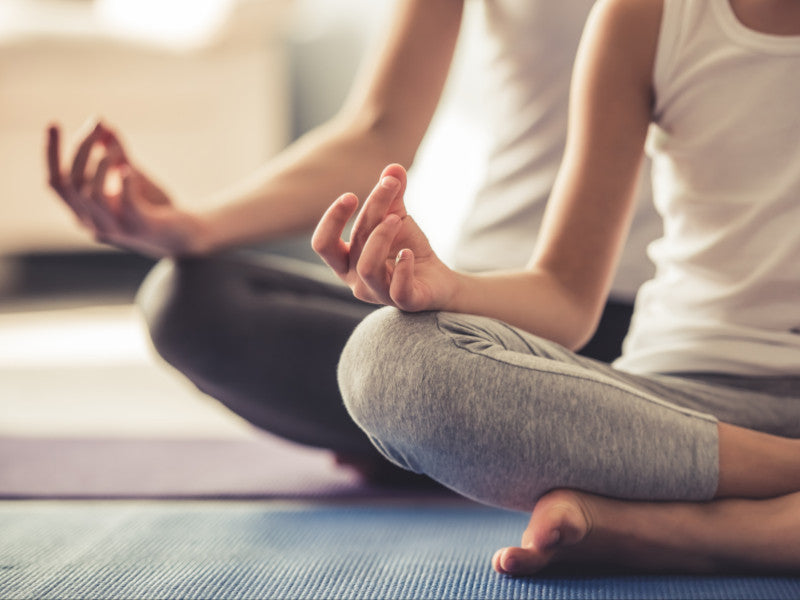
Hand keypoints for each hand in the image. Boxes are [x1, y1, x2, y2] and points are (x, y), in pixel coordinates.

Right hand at [46, 120, 207, 256]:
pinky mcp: (140, 228)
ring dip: (101, 164)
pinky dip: (125, 182)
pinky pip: (125, 204)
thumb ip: (116, 154)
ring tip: (116, 148)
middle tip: (98, 125)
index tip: (54, 123)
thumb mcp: (133, 176)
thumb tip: (103, 125)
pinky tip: (130, 169)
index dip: (51, 153)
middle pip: (71, 183)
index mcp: (84, 212)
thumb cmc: (156, 206)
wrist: (188, 235)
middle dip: (82, 148)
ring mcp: (116, 229)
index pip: (56, 183)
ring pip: (91, 194)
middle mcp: (93, 224)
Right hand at [312, 164, 456, 311]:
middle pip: (351, 245)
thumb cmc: (407, 249)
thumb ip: (392, 195)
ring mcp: (379, 293)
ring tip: (399, 218)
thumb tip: (393, 167)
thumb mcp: (397, 217)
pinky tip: (409, 253)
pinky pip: (398, 289)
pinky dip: (403, 268)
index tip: (352, 196)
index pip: (323, 244)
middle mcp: (356, 281)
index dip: (332, 220)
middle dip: (369, 213)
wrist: (438, 280)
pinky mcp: (405, 302)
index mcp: (346, 261)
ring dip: (381, 236)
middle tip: (387, 188)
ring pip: (367, 267)